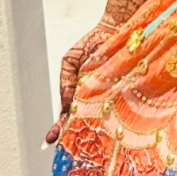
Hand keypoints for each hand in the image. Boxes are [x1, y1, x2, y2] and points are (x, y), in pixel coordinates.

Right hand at [44, 18, 121, 145]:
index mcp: (79, 93)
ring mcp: (110, 95)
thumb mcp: (70, 60)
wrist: (115, 29)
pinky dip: (115, 114)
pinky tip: (109, 123)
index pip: (68, 114)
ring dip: (94, 128)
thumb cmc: (92, 44)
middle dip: (73, 134)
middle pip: (83, 121)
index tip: (50, 139)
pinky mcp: (126, 90)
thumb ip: (66, 81)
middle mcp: (95, 97)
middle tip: (66, 146)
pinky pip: (119, 104)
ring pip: (101, 116)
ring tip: (84, 140)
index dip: (60, 127)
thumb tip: (65, 102)